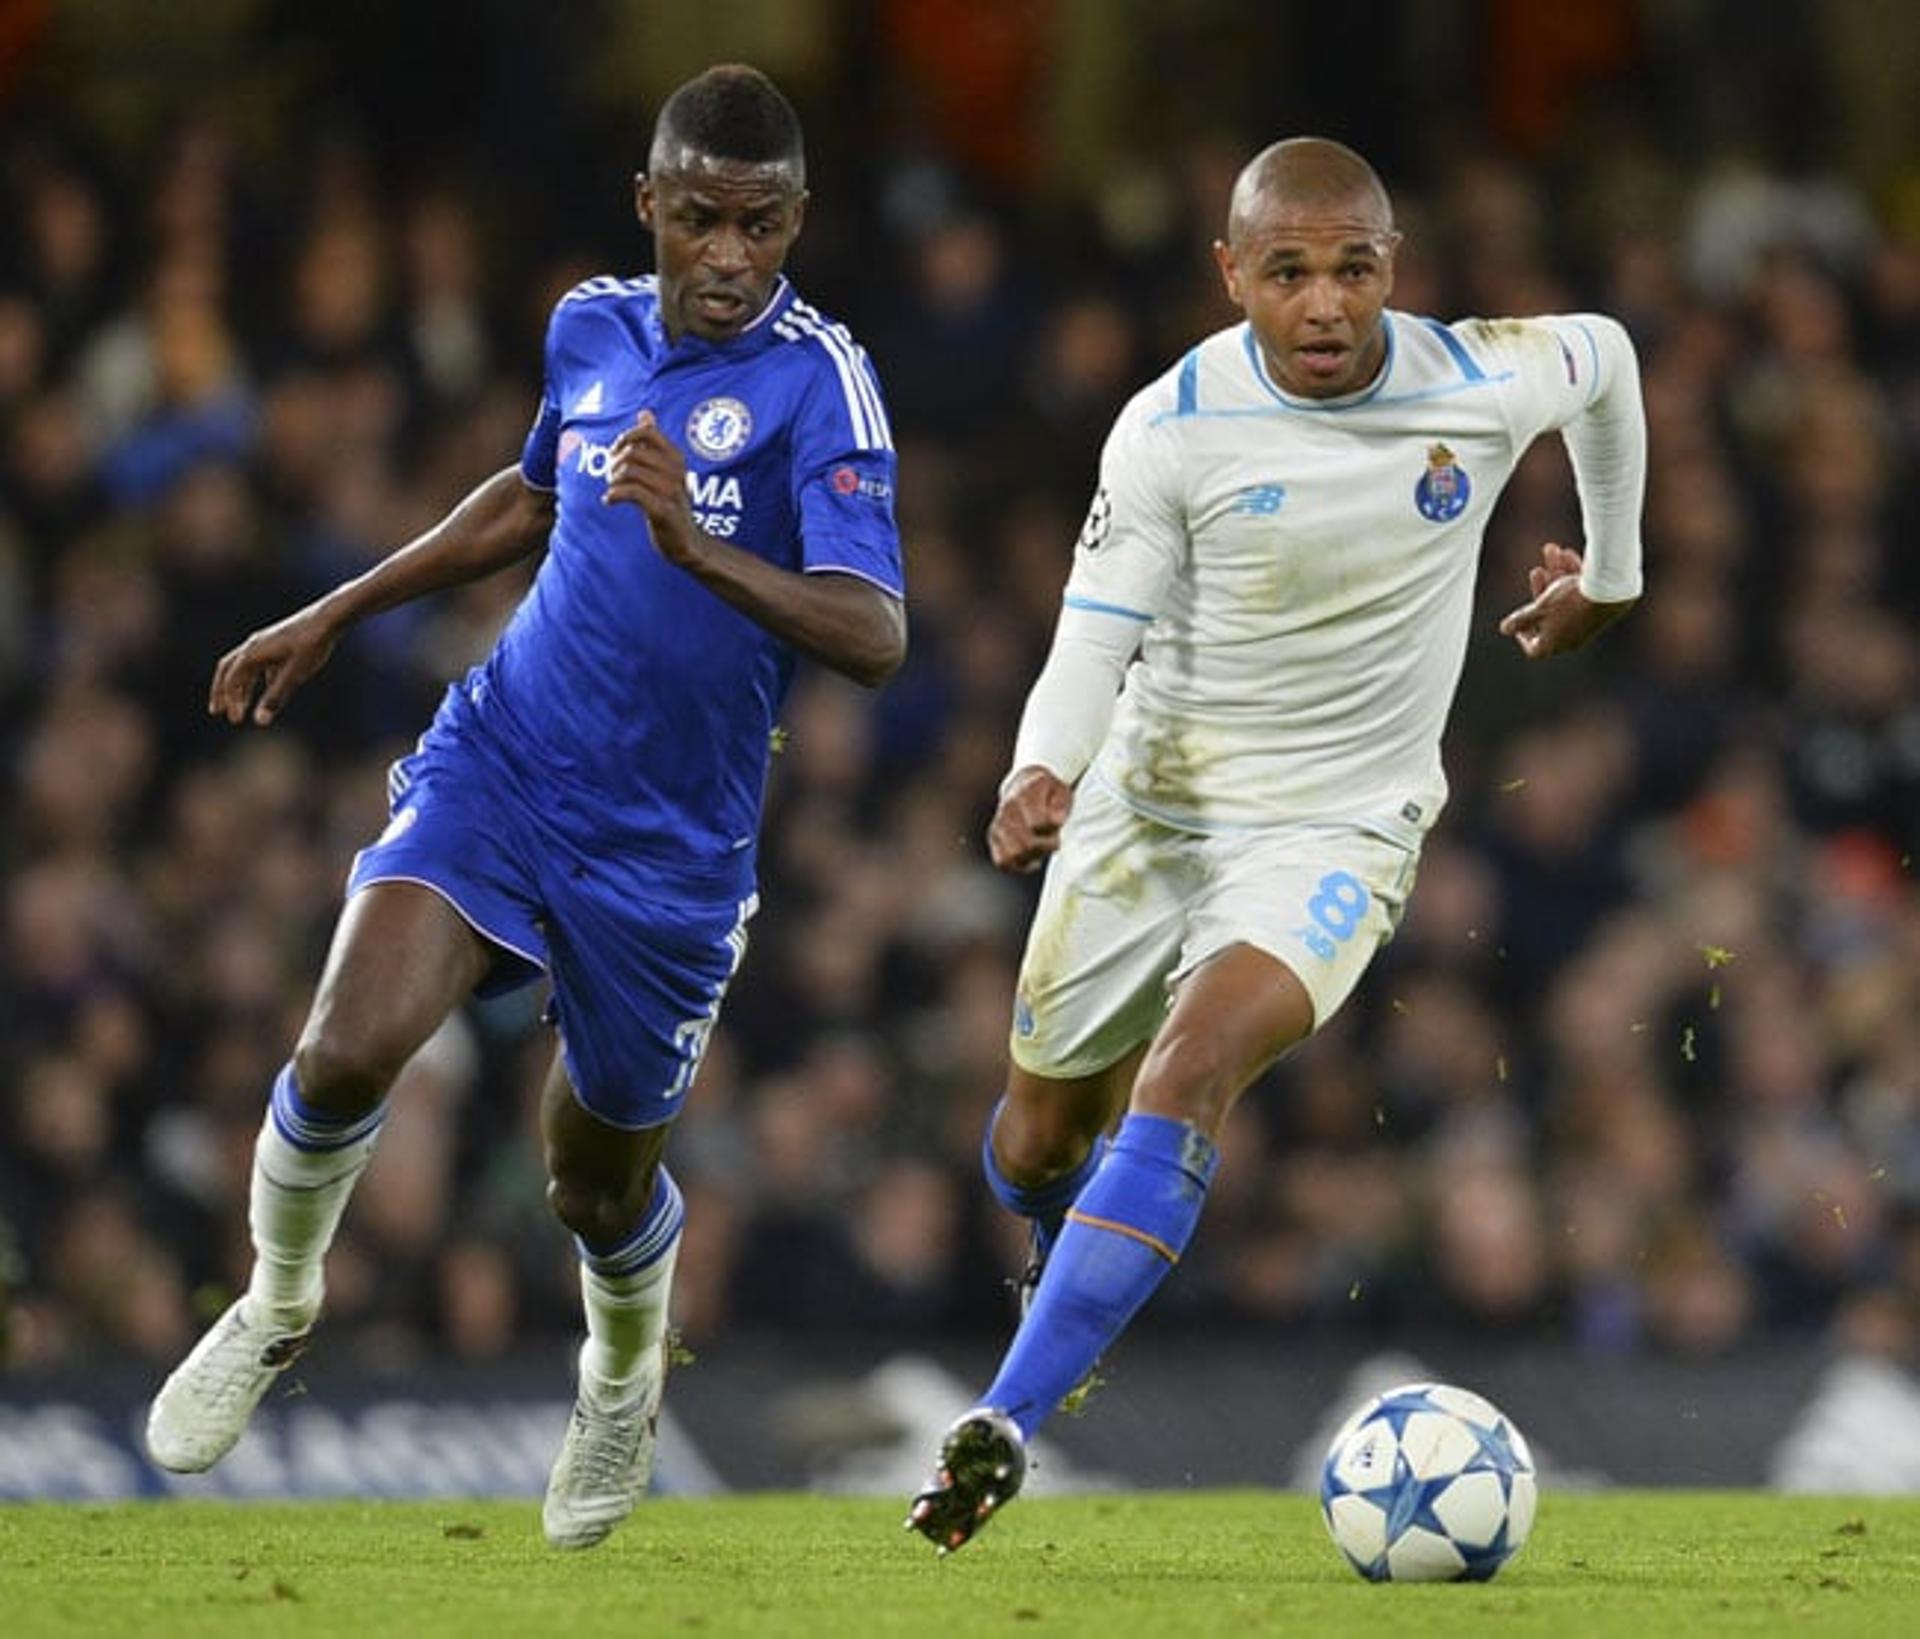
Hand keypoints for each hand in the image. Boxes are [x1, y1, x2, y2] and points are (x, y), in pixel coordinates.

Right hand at [208, 602, 343, 725]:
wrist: (329, 618)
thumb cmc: (312, 644)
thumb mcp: (295, 673)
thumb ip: (276, 696)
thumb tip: (259, 721)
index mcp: (253, 652)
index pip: (233, 680)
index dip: (232, 701)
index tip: (236, 720)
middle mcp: (253, 645)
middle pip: (228, 669)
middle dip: (221, 691)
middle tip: (216, 711)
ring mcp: (265, 642)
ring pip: (243, 666)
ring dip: (238, 686)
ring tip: (238, 706)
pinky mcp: (277, 642)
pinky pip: (260, 662)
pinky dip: (257, 678)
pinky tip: (269, 690)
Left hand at [603, 410, 700, 564]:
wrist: (686, 541)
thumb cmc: (671, 503)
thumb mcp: (665, 469)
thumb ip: (654, 441)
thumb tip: (645, 413)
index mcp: (676, 458)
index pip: (646, 433)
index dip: (625, 438)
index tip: (616, 452)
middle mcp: (676, 472)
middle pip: (632, 452)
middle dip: (614, 463)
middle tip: (611, 477)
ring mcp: (671, 492)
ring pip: (629, 471)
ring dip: (613, 480)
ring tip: (612, 490)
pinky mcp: (663, 511)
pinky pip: (632, 492)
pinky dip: (614, 495)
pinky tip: (609, 501)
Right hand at [988, 766, 1074, 872]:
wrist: (1024, 785)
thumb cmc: (1048, 792)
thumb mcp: (1062, 791)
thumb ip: (1061, 805)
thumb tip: (1056, 821)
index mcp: (1026, 793)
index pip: (1039, 823)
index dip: (1053, 828)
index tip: (1057, 823)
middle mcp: (1008, 808)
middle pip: (1026, 843)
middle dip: (1045, 846)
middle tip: (1053, 839)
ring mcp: (998, 824)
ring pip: (1012, 855)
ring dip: (1032, 856)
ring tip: (1041, 848)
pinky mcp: (993, 837)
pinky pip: (1002, 861)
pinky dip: (1019, 864)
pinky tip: (1031, 857)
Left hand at [1498, 541, 1634, 658]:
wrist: (1611, 591)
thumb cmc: (1570, 602)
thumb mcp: (1539, 608)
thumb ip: (1521, 619)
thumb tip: (1505, 629)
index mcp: (1554, 644)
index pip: (1534, 648)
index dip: (1523, 636)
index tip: (1518, 622)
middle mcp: (1569, 637)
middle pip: (1547, 615)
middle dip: (1540, 589)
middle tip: (1537, 570)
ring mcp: (1583, 623)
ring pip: (1564, 599)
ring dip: (1556, 574)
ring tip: (1552, 549)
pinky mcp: (1596, 609)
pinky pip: (1579, 594)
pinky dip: (1572, 576)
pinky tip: (1568, 554)